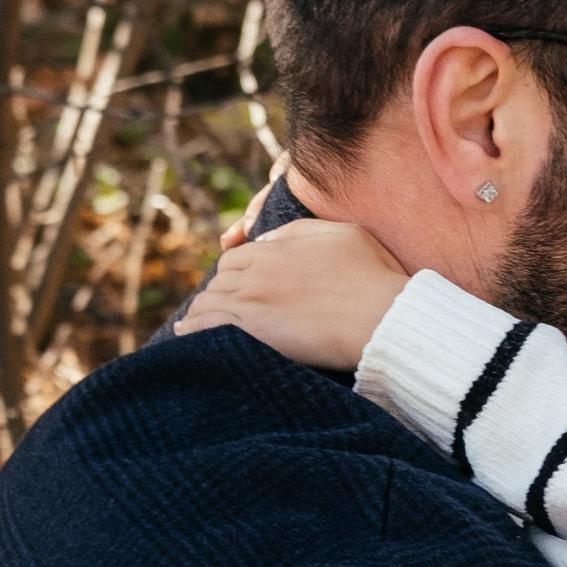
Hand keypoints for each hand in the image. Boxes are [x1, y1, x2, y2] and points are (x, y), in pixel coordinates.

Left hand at [178, 213, 409, 369]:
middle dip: (218, 293)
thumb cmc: (372, 275)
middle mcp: (256, 273)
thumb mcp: (341, 233)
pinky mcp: (253, 332)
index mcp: (274, 249)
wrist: (381, 316)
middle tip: (216, 309)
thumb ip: (299, 230)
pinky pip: (208, 328)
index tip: (237, 286)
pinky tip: (185, 336)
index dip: (234, 272)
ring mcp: (252, 303)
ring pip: (208, 303)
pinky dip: (193, 330)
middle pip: (220, 281)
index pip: (236, 258)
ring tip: (192, 325)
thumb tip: (264, 239)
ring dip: (200, 313)